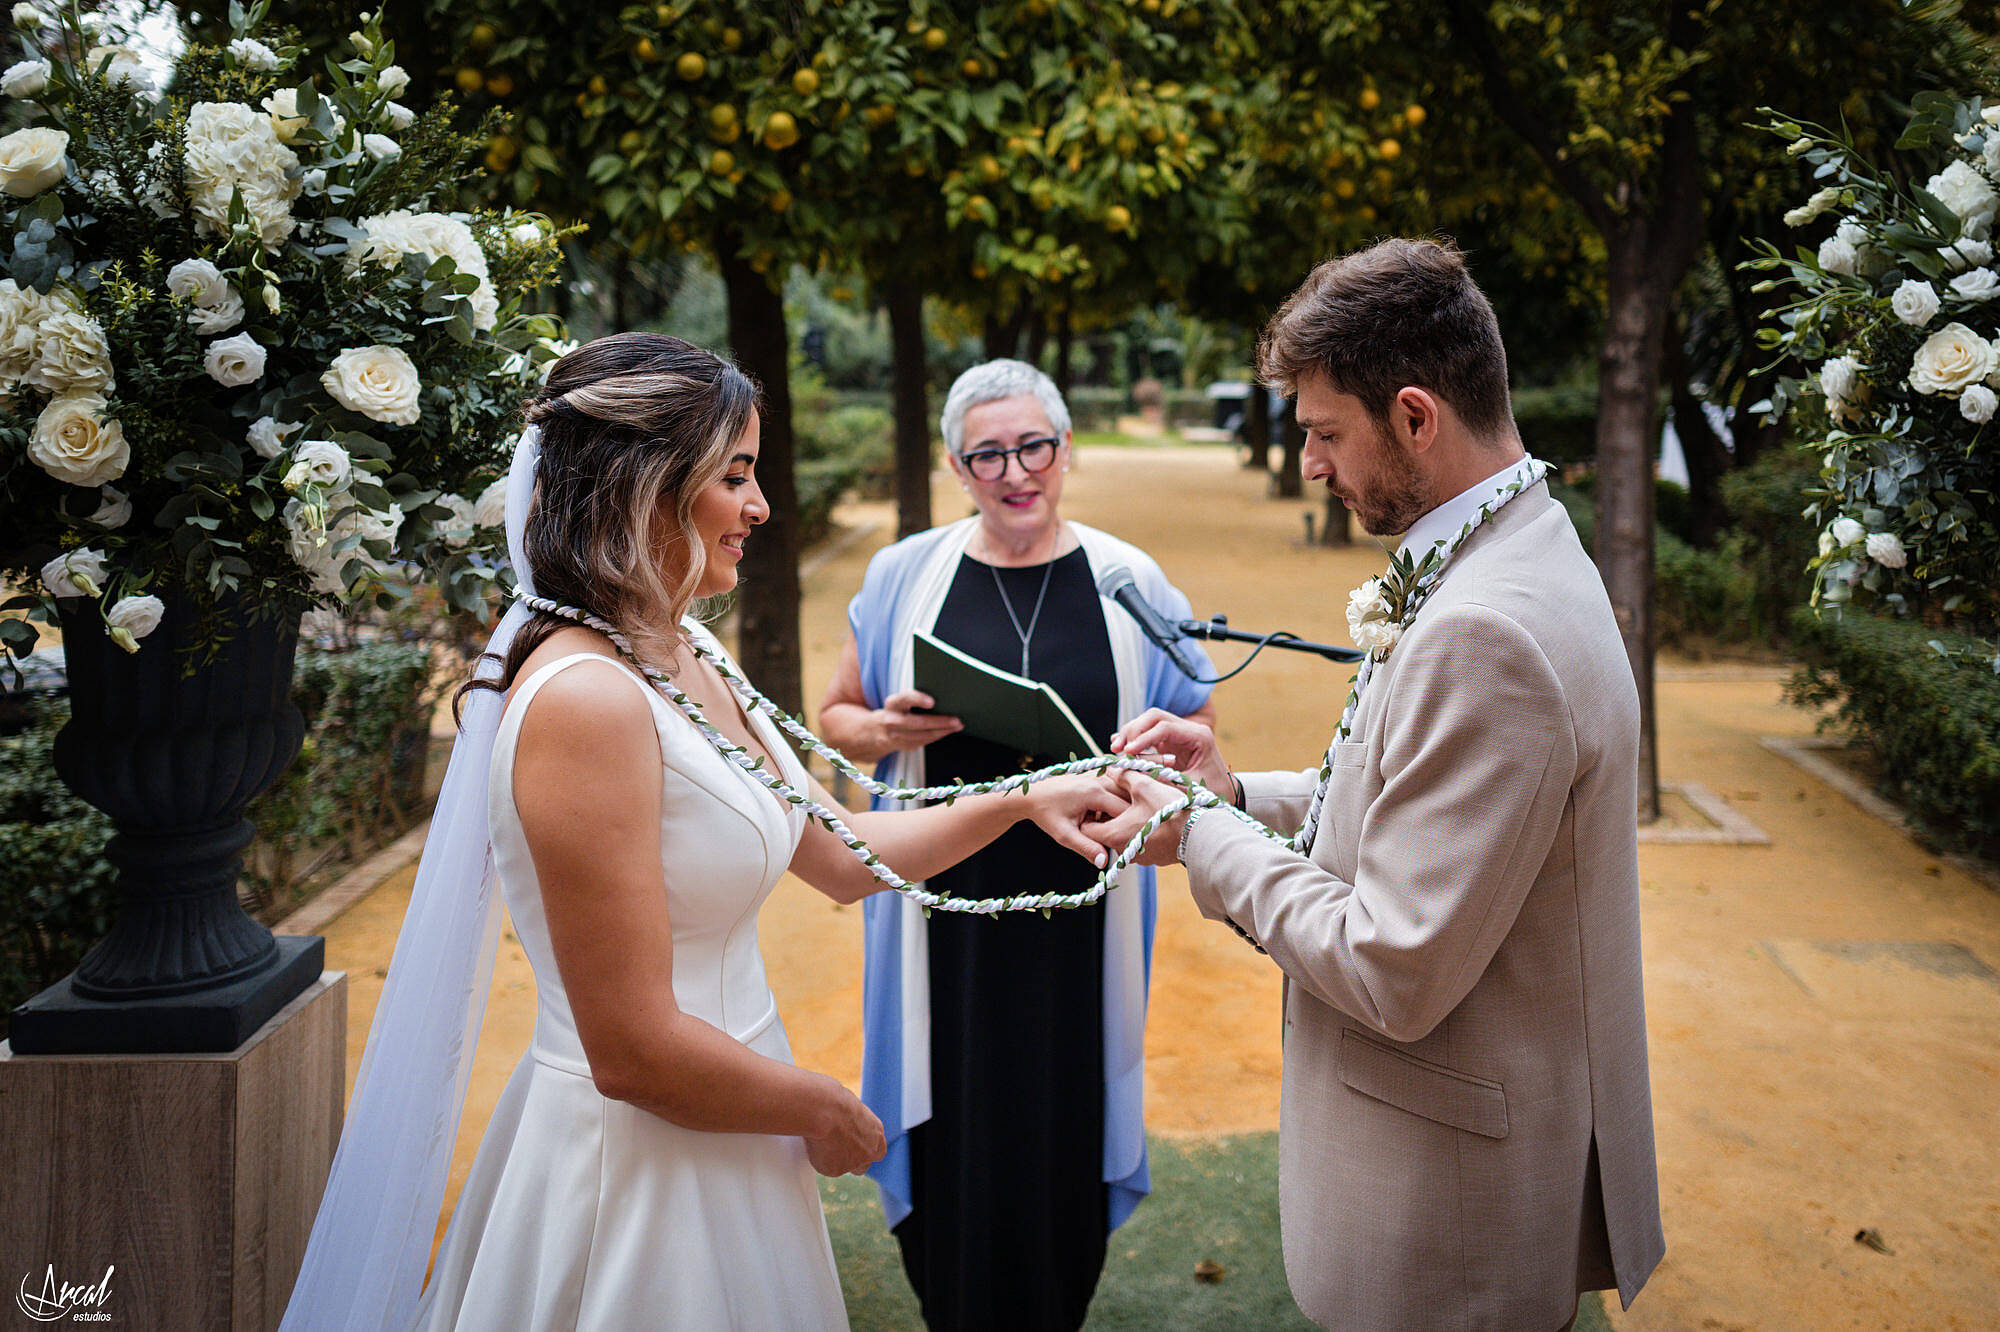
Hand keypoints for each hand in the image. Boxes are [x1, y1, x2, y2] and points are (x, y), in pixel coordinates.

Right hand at [804, 1080, 885, 1177]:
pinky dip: (818, 1157)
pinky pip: (824, 1166)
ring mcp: (853, 1162)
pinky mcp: (835, 1169)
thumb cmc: (834, 1101)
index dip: (864, 1149)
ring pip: (840, 1165)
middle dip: (850, 1162)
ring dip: (832, 1157)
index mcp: (876, 1132)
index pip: (878, 1150)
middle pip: (862, 1166)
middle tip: (836, 1151)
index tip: (854, 1145)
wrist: (823, 1109)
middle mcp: (869, 1151)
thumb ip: (851, 1123)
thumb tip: (841, 1124)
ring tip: (820, 1137)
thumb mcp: (849, 1109)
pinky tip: (814, 1142)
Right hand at [872, 690, 961, 754]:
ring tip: (957, 725)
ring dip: (943, 731)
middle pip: (918, 722)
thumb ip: (914, 698)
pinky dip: (938, 736)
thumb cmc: (897, 710)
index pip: (905, 699)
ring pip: (923, 735)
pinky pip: (924, 742)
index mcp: (892, 704)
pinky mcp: (904, 746)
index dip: (918, 699)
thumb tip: (942, 697)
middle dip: (939, 722)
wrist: (878, 731)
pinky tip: (948, 731)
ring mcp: (897, 736)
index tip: (932, 702)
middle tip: (956, 719)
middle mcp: (892, 720)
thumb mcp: (900, 700)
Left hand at [1026, 772, 1130, 867]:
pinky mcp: (1093, 774)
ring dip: (1121, 807)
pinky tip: (1101, 812)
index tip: (1123, 839)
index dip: (1127, 827)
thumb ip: (1085, 847)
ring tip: (1105, 822)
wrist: (1030, 794)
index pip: (1124, 811)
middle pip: (1128, 798)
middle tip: (1116, 832)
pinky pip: (1114, 785)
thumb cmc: (1044, 813)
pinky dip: (1114, 798)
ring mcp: (1096, 774)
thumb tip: (1103, 862)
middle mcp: (1098, 779)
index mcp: (1094, 792)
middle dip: (1127, 816)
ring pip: (1122, 790)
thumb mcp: (1064, 835)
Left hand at [1085, 769, 1187, 867]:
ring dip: (1127, 824)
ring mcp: (1139, 857)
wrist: (1200, 834)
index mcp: (1113, 835)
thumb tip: (1110, 769)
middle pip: (1105, 833)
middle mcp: (1123, 851)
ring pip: (1123, 838)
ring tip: (1139, 806)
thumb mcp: (1144, 785)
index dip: (1090, 812)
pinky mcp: (1154, 858)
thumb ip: (1122, 776)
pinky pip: (1140, 843)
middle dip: (1110, 816)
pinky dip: (1142, 831)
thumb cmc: (1170, 810)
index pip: (1086, 828)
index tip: (1098, 801)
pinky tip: (1153, 817)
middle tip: (1120, 799)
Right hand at [1108, 709, 1232, 802]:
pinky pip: (1149, 732)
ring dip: (1131, 732)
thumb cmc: (1212, 791)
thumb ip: (1164, 779)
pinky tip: (1120, 746)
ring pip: (1149, 721)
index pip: (1165, 728)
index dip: (1143, 739)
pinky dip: (1134, 738)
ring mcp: (1179, 732)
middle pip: (1155, 716)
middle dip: (1133, 730)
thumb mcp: (1190, 788)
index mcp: (1199, 736)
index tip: (1127, 753)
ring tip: (1115, 748)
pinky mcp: (1171, 740)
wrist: (1225, 791)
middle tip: (1117, 748)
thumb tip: (1134, 773)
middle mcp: (1189, 729)